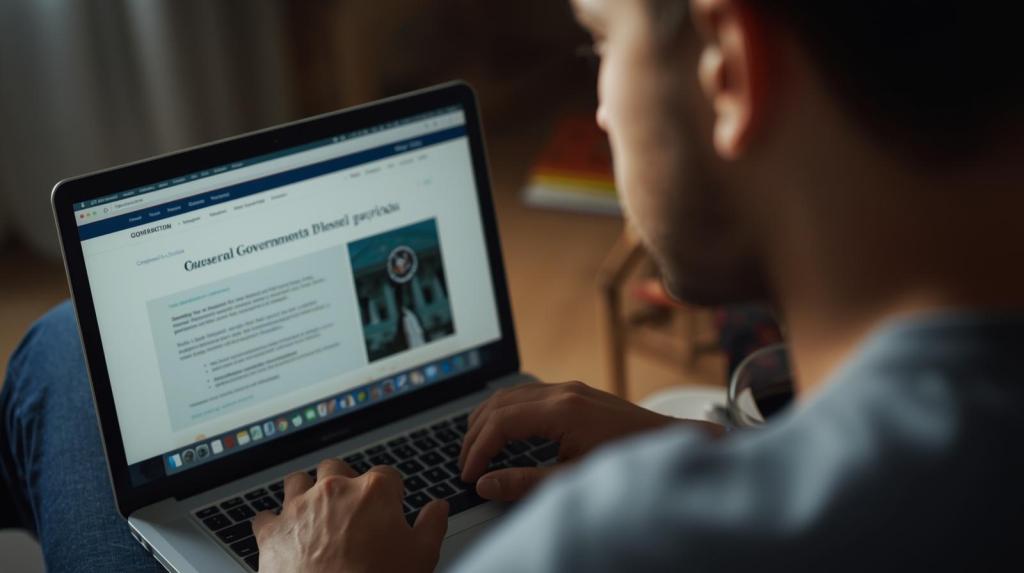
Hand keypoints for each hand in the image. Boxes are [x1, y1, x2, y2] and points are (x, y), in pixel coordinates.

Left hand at [252, 459, 447, 572]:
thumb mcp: (422, 556)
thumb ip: (432, 525)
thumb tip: (438, 508)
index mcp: (374, 491)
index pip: (387, 475)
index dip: (390, 492)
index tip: (389, 507)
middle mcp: (334, 489)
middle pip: (337, 468)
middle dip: (344, 483)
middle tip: (352, 509)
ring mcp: (299, 507)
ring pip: (297, 481)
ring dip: (305, 492)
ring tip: (315, 512)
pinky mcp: (272, 531)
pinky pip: (264, 516)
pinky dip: (273, 523)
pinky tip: (283, 534)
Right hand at [459, 381, 721, 500]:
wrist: (672, 443)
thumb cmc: (629, 463)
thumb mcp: (574, 480)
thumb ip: (526, 482)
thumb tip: (486, 485)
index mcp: (562, 410)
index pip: (500, 423)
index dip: (477, 450)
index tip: (469, 476)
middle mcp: (563, 391)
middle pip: (498, 403)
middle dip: (475, 434)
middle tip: (464, 465)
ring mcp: (569, 388)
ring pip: (510, 395)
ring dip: (487, 420)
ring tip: (475, 451)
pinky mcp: (575, 393)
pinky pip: (526, 394)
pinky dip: (505, 413)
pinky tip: (501, 433)